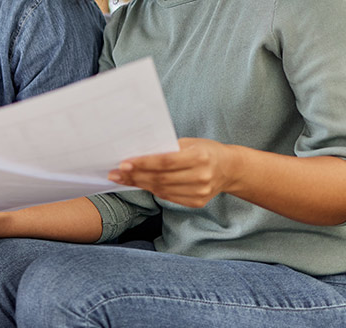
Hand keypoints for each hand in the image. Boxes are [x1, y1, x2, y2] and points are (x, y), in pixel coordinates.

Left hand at [108, 138, 238, 207]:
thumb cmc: (205, 150)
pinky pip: (168, 197)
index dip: (143, 163)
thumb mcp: (190, 143)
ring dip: (139, 184)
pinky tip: (140, 184)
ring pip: (162, 190)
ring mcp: (200, 192)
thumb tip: (139, 153)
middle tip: (115, 173)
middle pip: (160, 178)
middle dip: (135, 176)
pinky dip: (152, 190)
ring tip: (123, 179)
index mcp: (199, 157)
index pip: (165, 162)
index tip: (123, 163)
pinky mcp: (197, 202)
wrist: (230, 169)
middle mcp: (200, 176)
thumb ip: (168, 149)